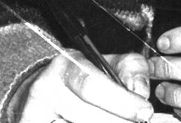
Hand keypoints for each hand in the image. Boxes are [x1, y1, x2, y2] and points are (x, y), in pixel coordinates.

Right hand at [7, 50, 152, 122]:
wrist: (41, 91)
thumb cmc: (83, 77)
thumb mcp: (109, 63)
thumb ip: (131, 70)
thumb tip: (140, 91)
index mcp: (66, 66)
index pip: (93, 86)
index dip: (122, 102)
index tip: (145, 112)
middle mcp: (45, 91)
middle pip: (88, 116)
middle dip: (120, 122)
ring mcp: (34, 115)